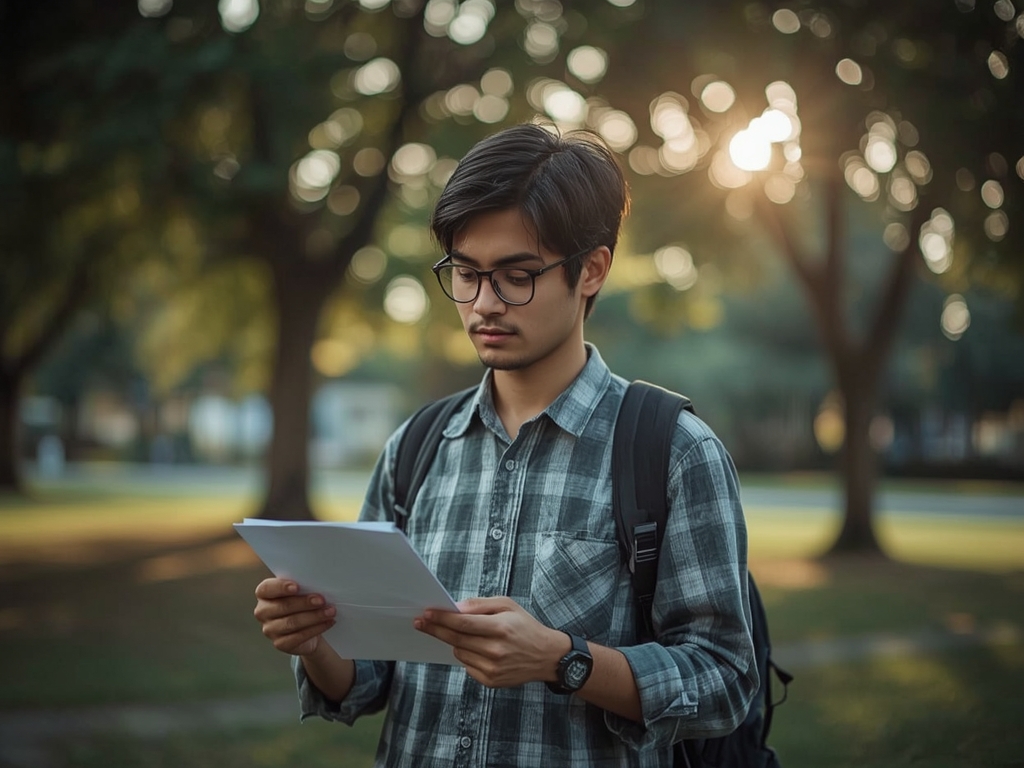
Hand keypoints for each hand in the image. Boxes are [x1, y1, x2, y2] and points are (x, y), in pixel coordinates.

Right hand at [253, 578, 335, 656]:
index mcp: (264, 593)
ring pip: (292, 622)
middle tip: (322, 600)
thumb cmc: (302, 602)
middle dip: (305, 603)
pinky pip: (299, 636)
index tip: (297, 587)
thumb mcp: (301, 591)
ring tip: (330, 612)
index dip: (281, 587)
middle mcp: (263, 611)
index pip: (267, 589)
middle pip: (283, 606)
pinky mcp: (280, 643)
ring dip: (314, 616)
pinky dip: (316, 629)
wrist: (307, 626)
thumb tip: (318, 584)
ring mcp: (269, 629)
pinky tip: (327, 622)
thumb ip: (303, 586)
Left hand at [414, 597, 568, 687]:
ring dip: (456, 642)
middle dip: (436, 629)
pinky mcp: (491, 681)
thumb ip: (481, 605)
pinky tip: (480, 649)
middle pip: (456, 639)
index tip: (426, 613)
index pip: (462, 623)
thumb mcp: (508, 605)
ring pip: (459, 652)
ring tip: (470, 635)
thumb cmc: (525, 627)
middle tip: (421, 622)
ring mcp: (492, 668)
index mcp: (500, 628)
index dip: (441, 618)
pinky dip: (467, 655)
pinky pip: (467, 666)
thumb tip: (457, 607)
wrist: (546, 656)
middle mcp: (495, 650)